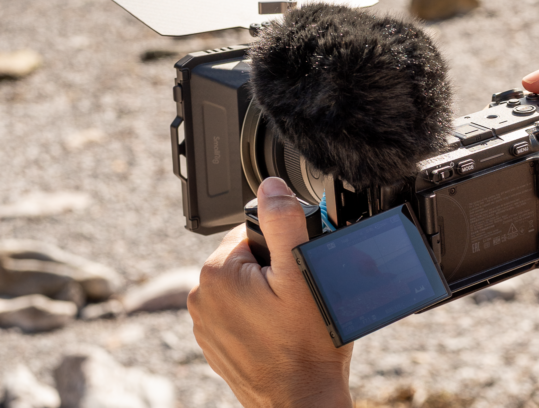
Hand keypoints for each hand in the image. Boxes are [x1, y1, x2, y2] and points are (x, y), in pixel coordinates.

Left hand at [188, 178, 353, 407]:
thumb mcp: (302, 273)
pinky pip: (240, 313)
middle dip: (276, 268)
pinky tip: (281, 332)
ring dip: (269, 292)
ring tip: (293, 316)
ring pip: (245, 286)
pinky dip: (260, 316)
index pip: (252, 232)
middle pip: (249, 258)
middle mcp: (201, 297)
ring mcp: (206, 325)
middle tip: (300, 294)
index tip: (298, 271)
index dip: (282, 245)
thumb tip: (271, 186)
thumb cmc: (305, 345)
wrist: (301, 401)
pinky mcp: (216, 345)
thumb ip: (284, 222)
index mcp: (216, 273)